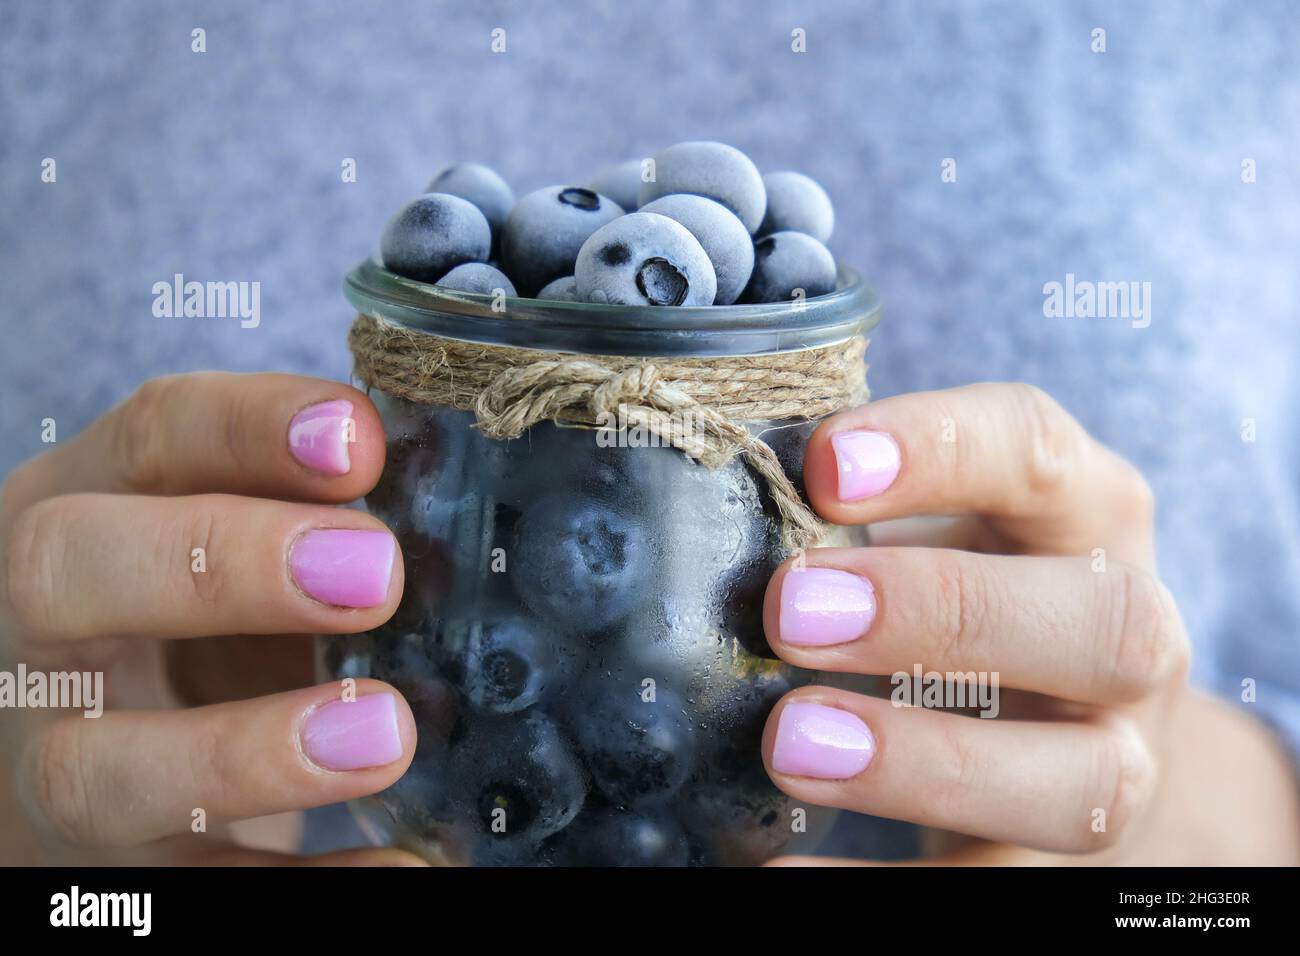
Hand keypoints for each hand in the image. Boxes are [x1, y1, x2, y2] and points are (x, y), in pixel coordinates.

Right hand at [0, 372, 422, 864]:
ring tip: (387, 735)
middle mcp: (48, 632)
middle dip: (222, 564)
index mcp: (90, 509)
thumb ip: (317, 518)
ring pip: (98, 768)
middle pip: (66, 570)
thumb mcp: (245, 551)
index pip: (151, 437)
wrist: (113, 771)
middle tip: (376, 576)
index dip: (250, 427)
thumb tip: (454, 492)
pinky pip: (185, 902)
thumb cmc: (206, 630)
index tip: (362, 440)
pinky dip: (304, 894)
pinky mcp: (101, 879)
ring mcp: (56, 764)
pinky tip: (408, 868)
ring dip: (244, 754)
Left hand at [760, 383, 1299, 864]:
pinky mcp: (1064, 860)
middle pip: (1102, 621)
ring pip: (1081, 779)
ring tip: (791, 742)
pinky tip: (774, 866)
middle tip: (791, 610)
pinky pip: (993, 886)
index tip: (823, 464)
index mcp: (1086, 516)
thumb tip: (712, 505)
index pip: (1039, 452)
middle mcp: (1129, 635)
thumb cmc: (967, 590)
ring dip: (927, 762)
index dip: (940, 450)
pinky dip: (879, 890)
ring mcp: (1116, 757)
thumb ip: (855, 514)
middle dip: (941, 610)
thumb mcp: (933, 526)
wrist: (1070, 722)